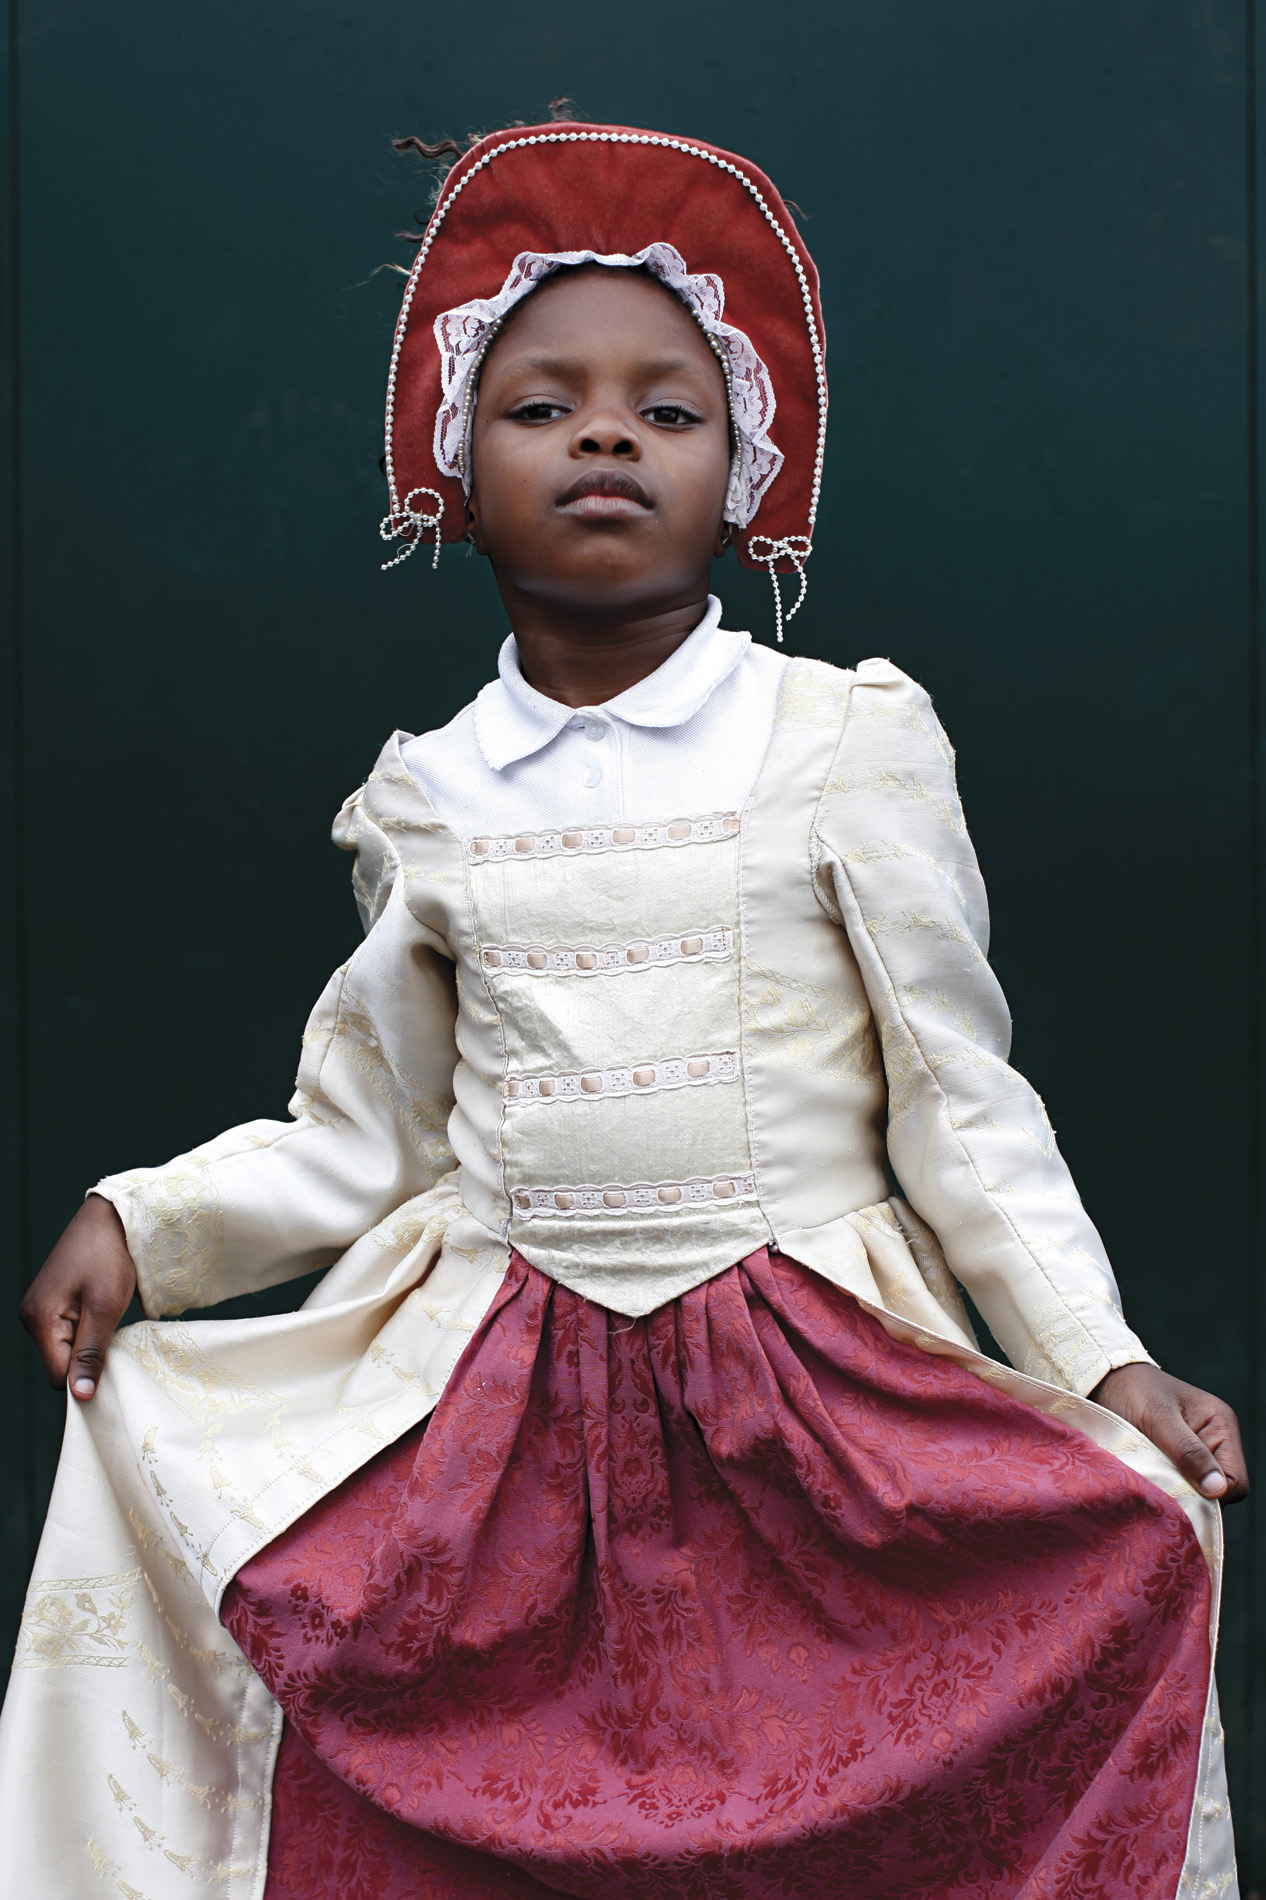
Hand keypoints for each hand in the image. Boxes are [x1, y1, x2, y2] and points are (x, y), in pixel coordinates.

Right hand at [18, 1194, 136, 1400]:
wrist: (113, 1216)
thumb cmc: (109, 1256)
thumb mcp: (105, 1307)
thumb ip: (91, 1352)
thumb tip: (80, 1395)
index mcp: (39, 1320)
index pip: (57, 1375)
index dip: (84, 1380)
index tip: (114, 1372)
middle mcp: (33, 1317)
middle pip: (60, 1364)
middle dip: (88, 1363)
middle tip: (119, 1346)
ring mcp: (43, 1309)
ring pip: (67, 1350)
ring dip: (91, 1347)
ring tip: (114, 1328)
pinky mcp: (56, 1303)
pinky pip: (70, 1334)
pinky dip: (89, 1334)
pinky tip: (106, 1322)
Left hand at [1090, 1363, 1248, 1502]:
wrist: (1106, 1380)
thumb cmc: (1132, 1389)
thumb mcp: (1158, 1418)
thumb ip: (1187, 1451)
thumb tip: (1217, 1488)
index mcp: (1221, 1425)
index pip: (1236, 1482)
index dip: (1211, 1495)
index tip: (1178, 1489)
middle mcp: (1215, 1441)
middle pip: (1218, 1492)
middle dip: (1191, 1495)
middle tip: (1160, 1483)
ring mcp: (1197, 1452)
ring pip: (1198, 1492)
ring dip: (1176, 1491)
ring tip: (1151, 1477)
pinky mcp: (1177, 1460)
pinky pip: (1180, 1485)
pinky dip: (1166, 1486)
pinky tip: (1149, 1478)